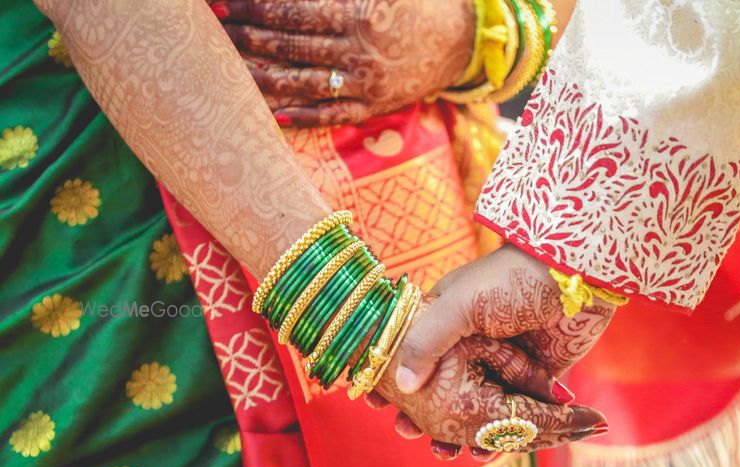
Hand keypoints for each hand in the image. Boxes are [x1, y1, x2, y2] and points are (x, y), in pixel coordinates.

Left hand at [212, 0, 473, 125]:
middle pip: (289, 47)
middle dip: (246, 38)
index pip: (293, 10)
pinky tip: (270, 113)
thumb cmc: (415, 4)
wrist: (460, 43)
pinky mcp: (371, 106)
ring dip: (261, 77)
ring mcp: (365, 84)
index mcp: (361, 13)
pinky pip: (329, 115)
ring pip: (301, 83)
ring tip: (229, 70)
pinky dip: (300, 116)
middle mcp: (359, 52)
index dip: (254, 6)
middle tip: (213, 33)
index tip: (221, 3)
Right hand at [369, 245, 615, 456]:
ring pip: (483, 407)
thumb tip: (401, 386)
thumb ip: (427, 342)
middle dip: (429, 417)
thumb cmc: (509, 279)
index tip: (382, 406)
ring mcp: (507, 361)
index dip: (398, 383)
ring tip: (449, 453)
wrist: (571, 273)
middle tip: (412, 435)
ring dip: (465, 433)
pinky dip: (504, 433)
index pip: (417, 357)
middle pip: (448, 389)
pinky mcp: (538, 375)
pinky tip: (487, 451)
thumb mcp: (459, 305)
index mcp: (449, 320)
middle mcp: (475, 343)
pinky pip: (520, 411)